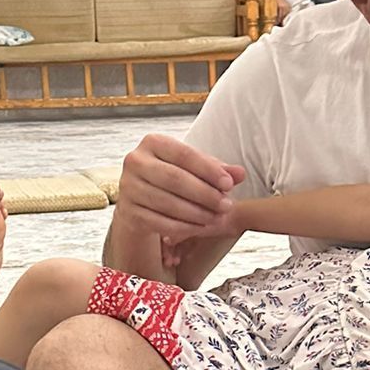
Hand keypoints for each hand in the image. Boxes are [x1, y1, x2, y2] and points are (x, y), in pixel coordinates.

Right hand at [117, 133, 245, 238]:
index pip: (184, 154)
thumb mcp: (193, 168)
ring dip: (197, 213)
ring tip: (217, 218)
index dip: (208, 169)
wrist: (139, 200)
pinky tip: (201, 227)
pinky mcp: (129, 212)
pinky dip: (184, 227)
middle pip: (175, 179)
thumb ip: (217, 169)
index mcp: (152, 142)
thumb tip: (240, 173)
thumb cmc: (171, 178)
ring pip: (168, 203)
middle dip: (205, 194)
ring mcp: (128, 188)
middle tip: (226, 205)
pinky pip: (160, 222)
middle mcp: (135, 162)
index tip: (229, 184)